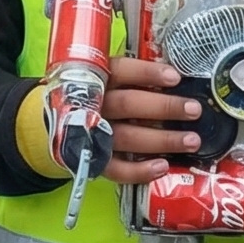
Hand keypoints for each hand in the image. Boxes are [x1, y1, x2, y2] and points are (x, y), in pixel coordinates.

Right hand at [97, 54, 201, 184]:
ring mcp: (92, 134)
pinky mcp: (93, 160)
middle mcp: (93, 105)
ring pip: (128, 137)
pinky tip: (162, 166)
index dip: (148, 74)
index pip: (122, 71)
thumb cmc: (90, 97)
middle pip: (129, 104)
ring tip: (191, 140)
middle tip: (193, 110)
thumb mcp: (103, 78)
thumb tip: (172, 73)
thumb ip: (131, 76)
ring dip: (162, 140)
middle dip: (164, 107)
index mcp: (96, 79)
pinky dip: (139, 170)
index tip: (175, 77)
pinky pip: (116, 169)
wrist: (50, 123)